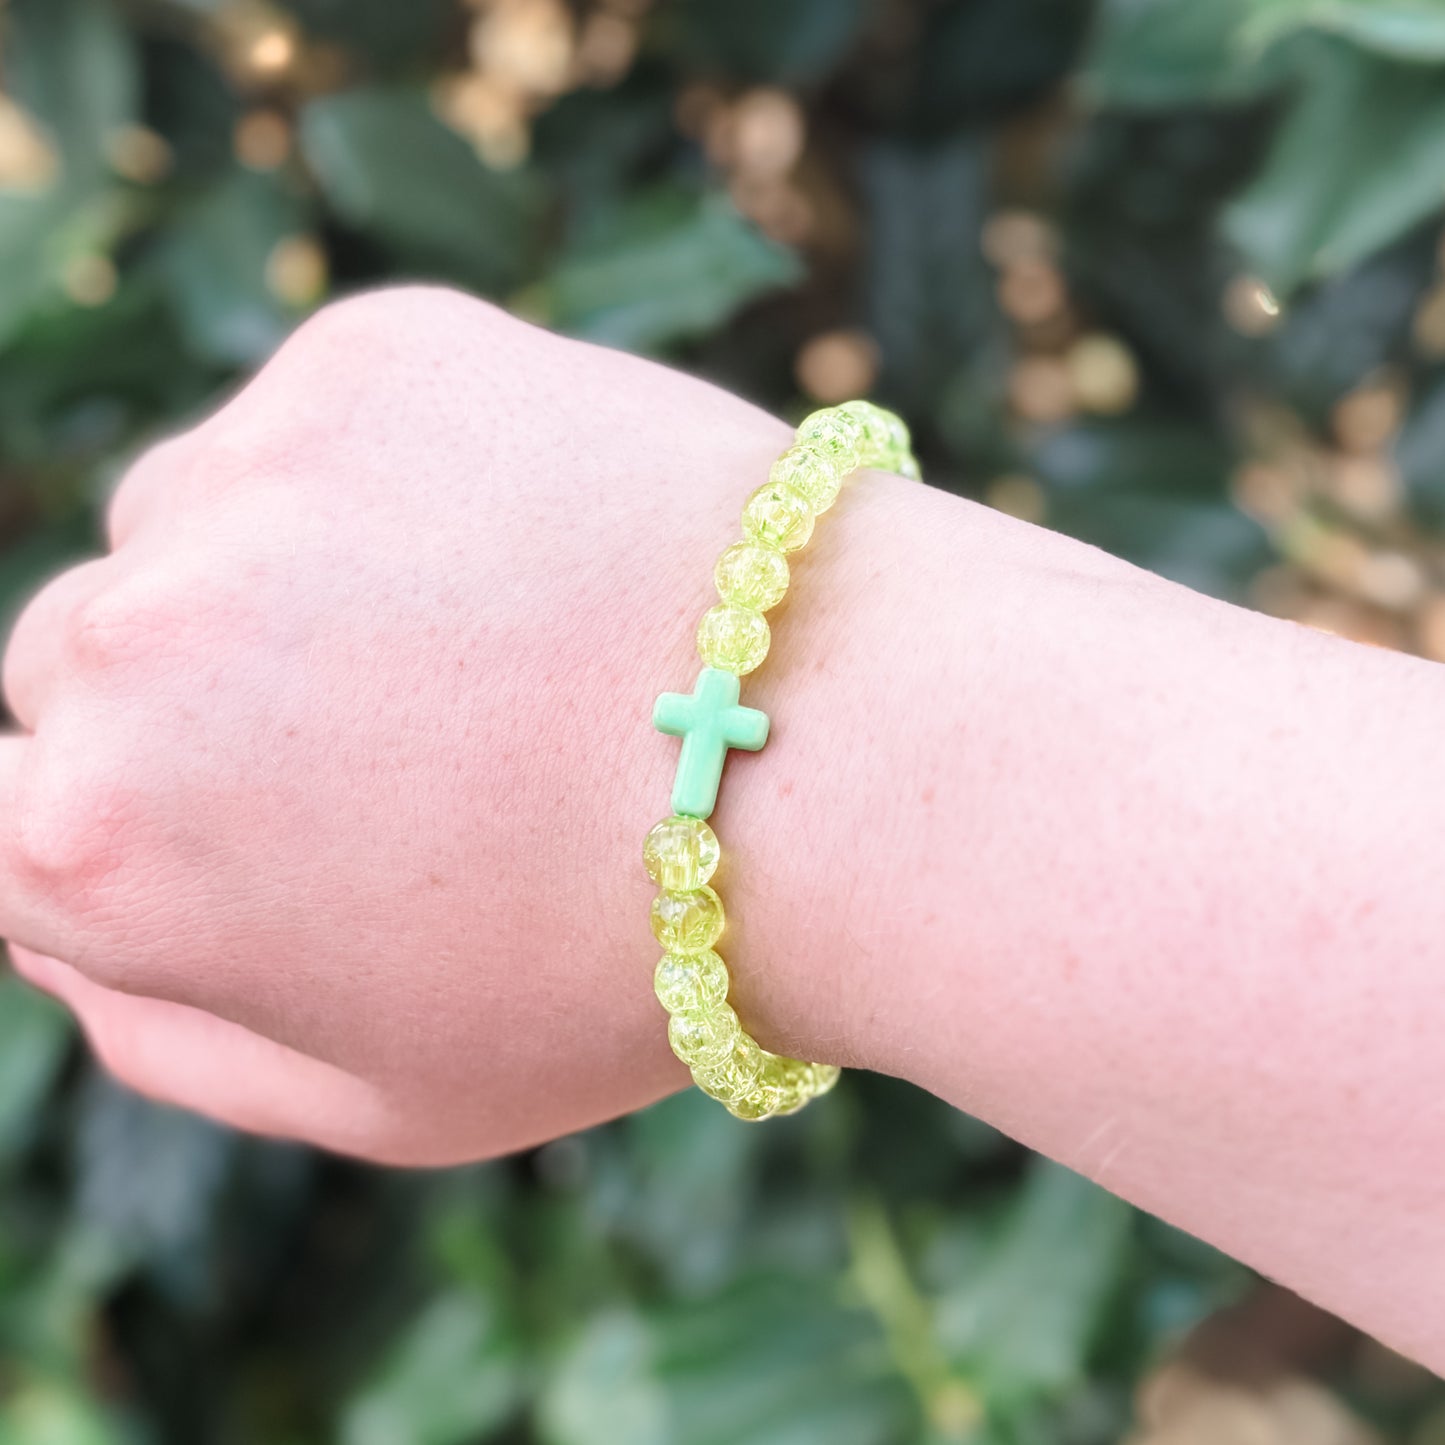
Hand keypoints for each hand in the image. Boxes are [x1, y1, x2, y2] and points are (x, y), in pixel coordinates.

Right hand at [0, 286, 820, 1162]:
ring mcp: (252, 477)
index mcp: (100, 848)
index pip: (11, 817)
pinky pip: (315, 425)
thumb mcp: (381, 1093)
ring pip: (189, 527)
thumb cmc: (620, 961)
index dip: (131, 819)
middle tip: (394, 742)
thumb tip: (56, 931)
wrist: (843, 761)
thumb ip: (170, 1029)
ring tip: (480, 648)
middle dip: (195, 709)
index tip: (242, 816)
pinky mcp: (375, 360)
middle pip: (76, 662)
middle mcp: (130, 644)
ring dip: (282, 580)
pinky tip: (530, 552)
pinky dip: (389, 480)